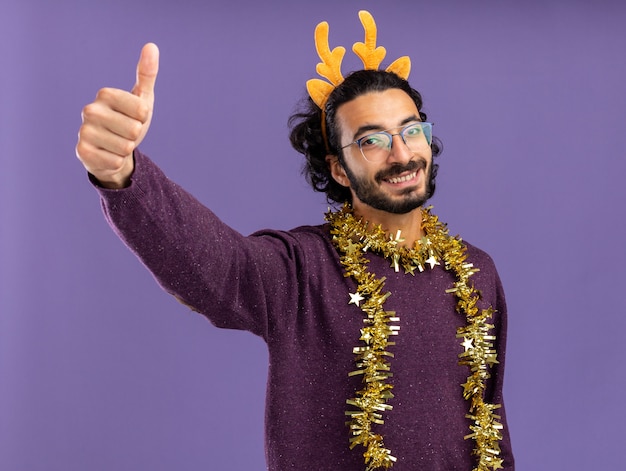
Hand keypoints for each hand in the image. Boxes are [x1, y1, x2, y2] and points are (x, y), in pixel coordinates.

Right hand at [76, 43, 158, 188]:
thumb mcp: (142, 99)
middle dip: (135, 136)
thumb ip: (147, 74)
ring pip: (125, 147)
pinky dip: (117, 162)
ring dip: (125, 150)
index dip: (143, 119)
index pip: (142, 111)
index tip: (134, 117)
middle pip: (134, 130)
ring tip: (116, 144)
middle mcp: (90, 110)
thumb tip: (151, 46)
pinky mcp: (82, 152)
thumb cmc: (129, 121)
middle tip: (124, 133)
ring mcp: (83, 131)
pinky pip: (115, 161)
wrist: (112, 150)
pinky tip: (108, 155)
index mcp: (105, 94)